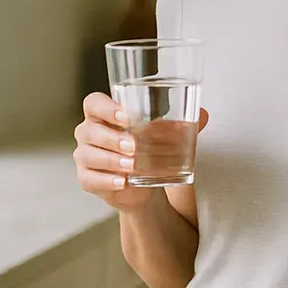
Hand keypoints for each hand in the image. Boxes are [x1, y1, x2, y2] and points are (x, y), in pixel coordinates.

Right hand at [73, 91, 209, 211]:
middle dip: (112, 138)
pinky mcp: (88, 179)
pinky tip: (122, 182)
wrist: (144, 184)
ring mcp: (85, 157)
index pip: (93, 103)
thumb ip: (179, 125)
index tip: (126, 116)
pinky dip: (107, 181)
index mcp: (103, 115)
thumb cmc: (148, 149)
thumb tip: (202, 115)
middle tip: (134, 146)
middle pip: (90, 130)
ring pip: (88, 155)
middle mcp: (88, 133)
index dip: (106, 108)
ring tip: (131, 165)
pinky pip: (90, 179)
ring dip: (110, 160)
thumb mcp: (163, 135)